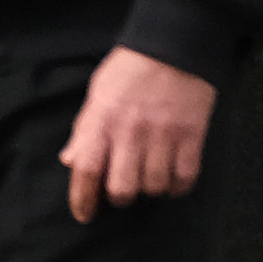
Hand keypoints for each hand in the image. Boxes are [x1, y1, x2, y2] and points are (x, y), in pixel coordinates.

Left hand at [61, 46, 216, 219]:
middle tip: (122, 188)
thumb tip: (70, 160)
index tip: (84, 214)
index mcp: (102, 120)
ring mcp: (163, 135)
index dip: (82, 198)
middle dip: (119, 197)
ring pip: (154, 187)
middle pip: (122, 188)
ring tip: (148, 177)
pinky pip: (185, 177)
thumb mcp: (97, 94)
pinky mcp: (192, 135)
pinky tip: (172, 177)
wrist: (174, 47)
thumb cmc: (130, 70)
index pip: (86, 169)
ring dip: (150, 189)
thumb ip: (84, 130)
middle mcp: (131, 131)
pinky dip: (177, 185)